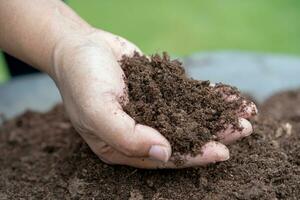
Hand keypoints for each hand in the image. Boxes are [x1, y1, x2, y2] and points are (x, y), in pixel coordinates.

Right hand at [52, 29, 256, 167]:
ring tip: (244, 113)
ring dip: (216, 115)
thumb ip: (127, 136)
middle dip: (213, 135)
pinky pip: (185, 95)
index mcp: (123, 145)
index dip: (192, 156)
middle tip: (242, 131)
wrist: (80, 46)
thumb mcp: (97, 110)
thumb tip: (165, 152)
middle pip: (182, 138)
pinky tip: (227, 95)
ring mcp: (151, 110)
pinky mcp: (159, 90)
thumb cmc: (82, 79)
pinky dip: (206, 95)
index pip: (163, 157)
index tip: (221, 153)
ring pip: (189, 116)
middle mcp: (141, 130)